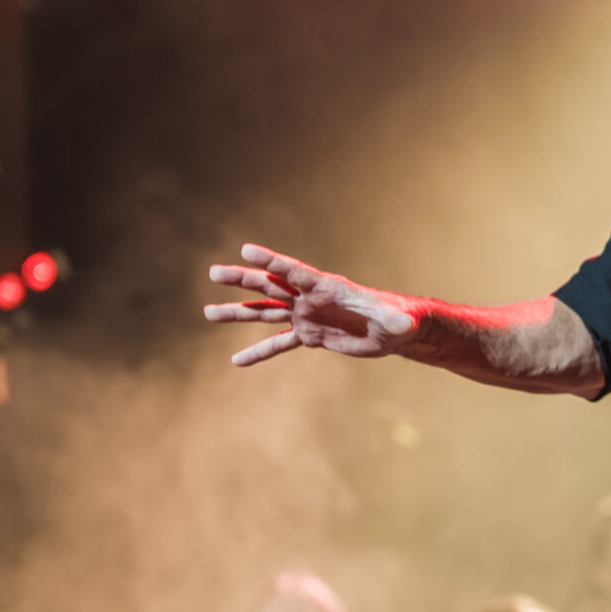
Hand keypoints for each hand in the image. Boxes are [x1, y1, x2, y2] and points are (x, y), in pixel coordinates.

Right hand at [204, 244, 416, 366]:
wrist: (395, 331)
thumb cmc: (398, 320)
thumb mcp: (397, 321)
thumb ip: (394, 321)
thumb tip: (402, 325)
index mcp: (326, 287)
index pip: (293, 271)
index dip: (271, 261)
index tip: (245, 251)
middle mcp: (310, 298)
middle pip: (270, 285)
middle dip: (242, 279)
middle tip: (213, 272)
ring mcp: (307, 316)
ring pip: (265, 312)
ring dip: (238, 312)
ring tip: (208, 313)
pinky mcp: (311, 336)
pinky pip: (279, 343)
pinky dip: (259, 352)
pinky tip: (237, 360)